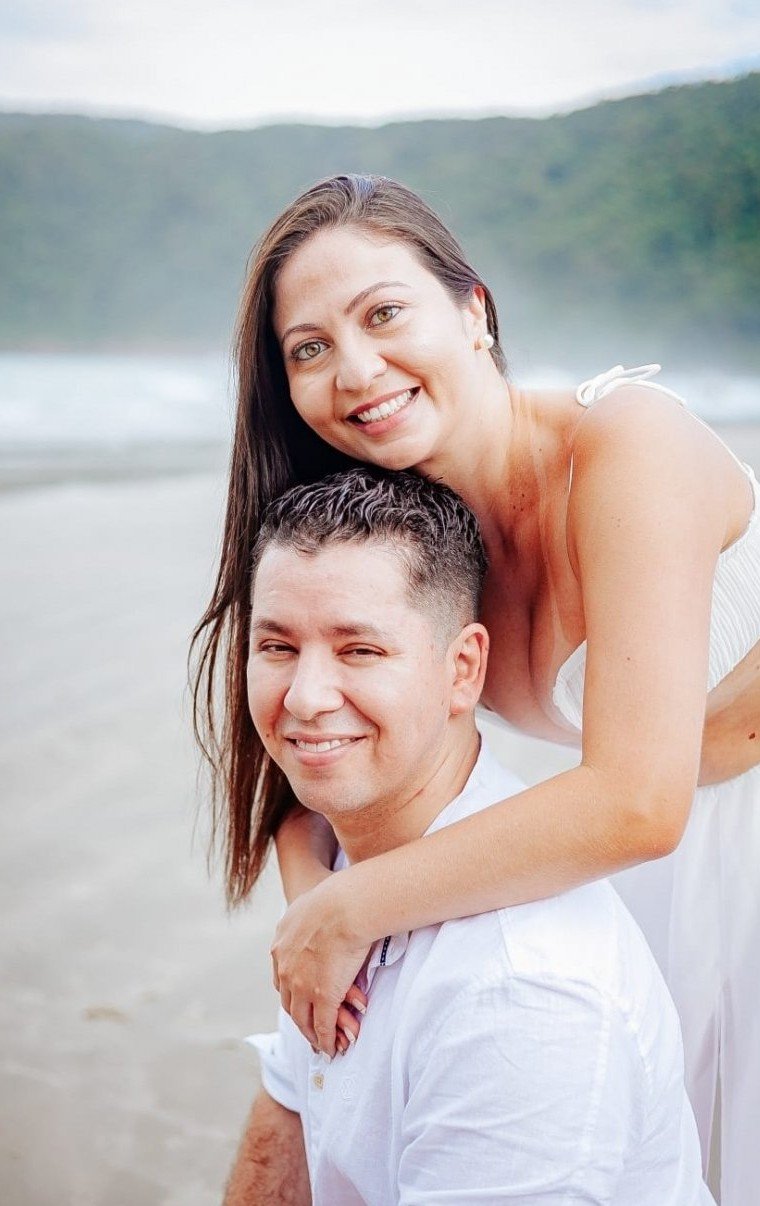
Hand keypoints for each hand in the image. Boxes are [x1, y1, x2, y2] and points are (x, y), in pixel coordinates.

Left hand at [271, 873, 370, 1055]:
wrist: (344, 905)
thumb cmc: (336, 898)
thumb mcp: (308, 905)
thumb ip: (307, 914)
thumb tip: (317, 903)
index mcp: (280, 944)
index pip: (282, 978)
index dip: (292, 992)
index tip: (300, 1000)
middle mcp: (285, 967)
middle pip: (289, 1002)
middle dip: (299, 1018)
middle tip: (309, 1029)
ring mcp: (301, 985)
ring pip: (302, 1019)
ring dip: (311, 1034)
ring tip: (320, 1044)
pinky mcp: (322, 997)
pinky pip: (321, 1026)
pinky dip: (325, 1040)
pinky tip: (331, 1048)